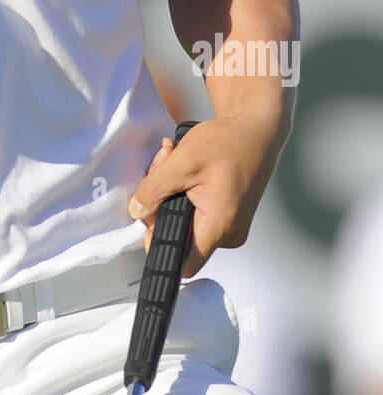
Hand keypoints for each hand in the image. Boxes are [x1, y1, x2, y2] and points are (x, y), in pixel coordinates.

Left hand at [127, 116, 282, 276]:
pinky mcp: (231, 215)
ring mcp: (233, 225)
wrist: (256, 131)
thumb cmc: (230, 142)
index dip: (161, 245)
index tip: (151, 222)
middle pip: (182, 238)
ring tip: (177, 166)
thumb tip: (137, 210)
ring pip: (189, 224)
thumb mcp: (182, 161)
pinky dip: (187, 195)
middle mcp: (230, 233)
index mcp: (220, 225)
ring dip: (174, 197)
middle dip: (164, 208)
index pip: (184, 262)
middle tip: (163, 174)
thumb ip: (154, 189)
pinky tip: (188, 172)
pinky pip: (201, 216)